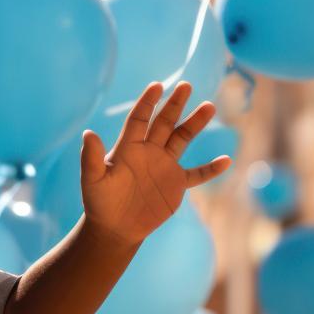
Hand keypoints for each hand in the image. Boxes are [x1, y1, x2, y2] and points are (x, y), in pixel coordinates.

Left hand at [79, 81, 231, 244]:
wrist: (114, 227)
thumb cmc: (99, 202)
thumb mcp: (93, 180)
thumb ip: (91, 158)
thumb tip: (88, 133)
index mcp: (128, 148)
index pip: (139, 119)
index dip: (147, 103)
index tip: (157, 85)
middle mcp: (148, 152)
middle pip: (164, 123)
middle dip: (175, 104)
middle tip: (186, 85)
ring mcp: (164, 166)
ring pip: (182, 139)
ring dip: (194, 124)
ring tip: (209, 106)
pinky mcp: (176, 184)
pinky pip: (197, 174)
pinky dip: (211, 169)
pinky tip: (226, 160)